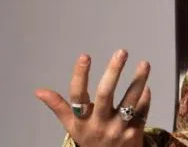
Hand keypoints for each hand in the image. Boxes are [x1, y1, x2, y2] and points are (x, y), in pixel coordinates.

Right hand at [35, 50, 150, 146]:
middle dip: (113, 71)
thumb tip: (39, 91)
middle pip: (105, 94)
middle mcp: (99, 124)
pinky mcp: (135, 132)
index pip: (78, 95)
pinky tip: (146, 87)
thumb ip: (59, 107)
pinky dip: (145, 99)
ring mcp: (118, 128)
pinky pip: (142, 111)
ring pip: (130, 102)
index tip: (84, 56)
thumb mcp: (72, 126)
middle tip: (122, 52)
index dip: (80, 76)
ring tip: (144, 63)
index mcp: (81, 120)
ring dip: (138, 81)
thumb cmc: (90, 138)